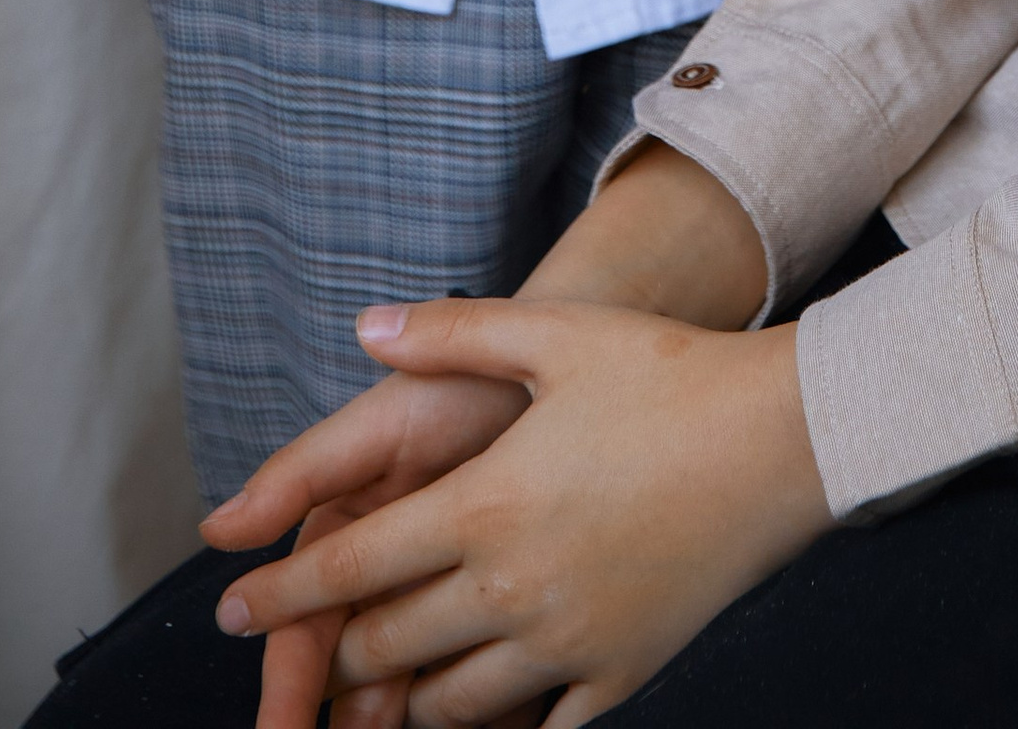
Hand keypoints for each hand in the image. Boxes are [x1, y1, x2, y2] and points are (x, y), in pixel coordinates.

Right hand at [202, 367, 529, 728]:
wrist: (571, 362)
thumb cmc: (466, 386)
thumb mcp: (384, 420)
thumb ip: (304, 471)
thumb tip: (214, 530)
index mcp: (348, 545)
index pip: (305, 632)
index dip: (288, 689)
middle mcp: (393, 582)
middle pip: (358, 676)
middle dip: (351, 721)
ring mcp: (453, 602)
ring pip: (421, 686)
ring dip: (417, 719)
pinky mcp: (516, 612)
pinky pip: (497, 676)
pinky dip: (493, 708)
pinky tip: (501, 720)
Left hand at [205, 146, 768, 727]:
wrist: (783, 437)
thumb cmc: (668, 373)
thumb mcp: (556, 334)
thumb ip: (452, 333)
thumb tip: (365, 328)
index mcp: (483, 505)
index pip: (350, 570)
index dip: (282, 598)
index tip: (234, 613)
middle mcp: (510, 587)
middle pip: (387, 646)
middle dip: (336, 653)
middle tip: (314, 651)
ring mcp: (565, 641)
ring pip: (447, 705)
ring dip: (402, 700)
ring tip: (386, 689)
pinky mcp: (618, 675)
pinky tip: (482, 722)